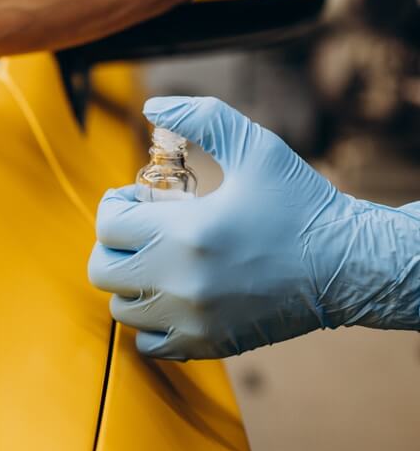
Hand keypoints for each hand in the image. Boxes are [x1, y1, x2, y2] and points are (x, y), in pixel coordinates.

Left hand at [89, 96, 419, 359]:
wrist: (348, 266)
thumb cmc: (300, 203)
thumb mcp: (256, 146)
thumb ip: (201, 118)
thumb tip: (151, 106)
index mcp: (185, 231)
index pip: (107, 224)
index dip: (116, 205)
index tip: (138, 199)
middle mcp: (181, 281)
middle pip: (102, 268)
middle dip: (114, 243)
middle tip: (142, 230)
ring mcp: (193, 318)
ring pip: (121, 308)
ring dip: (130, 281)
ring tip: (158, 261)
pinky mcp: (208, 343)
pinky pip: (148, 344)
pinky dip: (149, 321)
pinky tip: (171, 296)